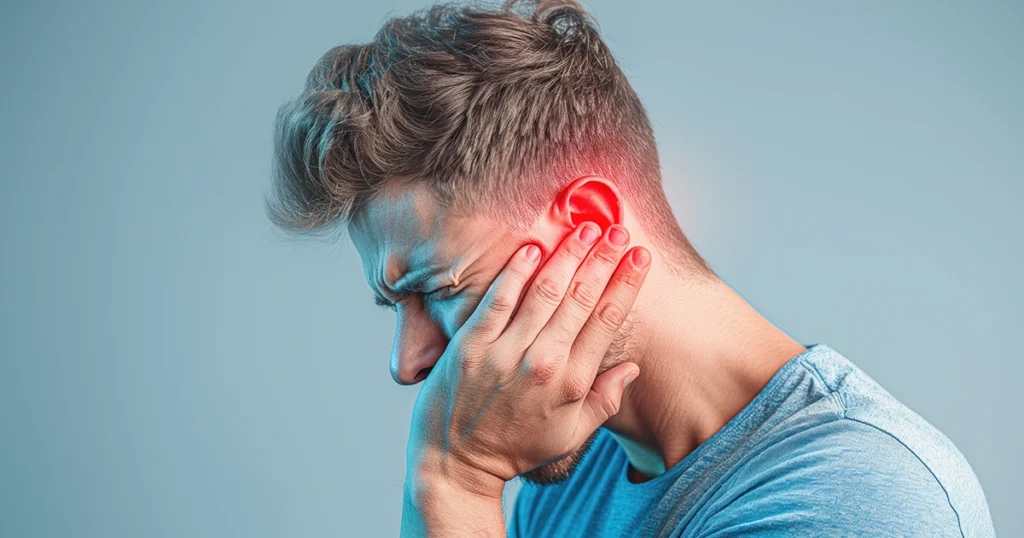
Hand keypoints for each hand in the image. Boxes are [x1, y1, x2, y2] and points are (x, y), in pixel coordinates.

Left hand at [406, 222, 651, 498]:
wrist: (455, 463)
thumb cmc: (515, 450)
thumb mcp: (569, 435)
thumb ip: (604, 400)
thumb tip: (631, 368)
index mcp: (572, 383)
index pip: (607, 321)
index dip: (626, 284)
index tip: (641, 257)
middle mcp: (542, 363)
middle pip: (581, 298)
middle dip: (603, 259)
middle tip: (619, 230)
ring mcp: (504, 352)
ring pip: (544, 291)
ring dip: (567, 255)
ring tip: (585, 228)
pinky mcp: (470, 344)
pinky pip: (497, 299)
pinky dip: (515, 270)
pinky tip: (532, 246)